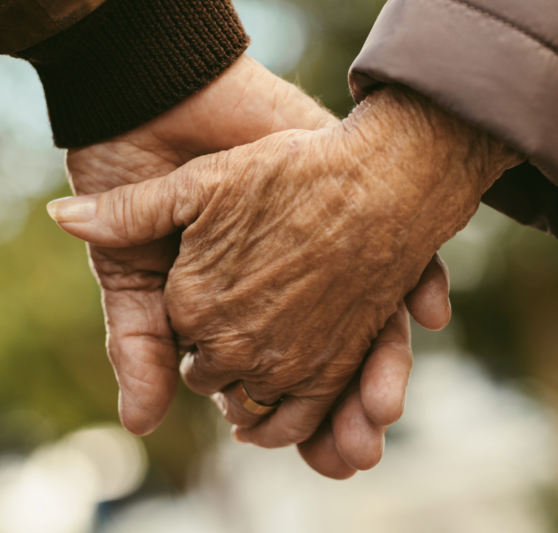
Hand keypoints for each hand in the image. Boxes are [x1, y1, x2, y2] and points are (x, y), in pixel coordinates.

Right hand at [52, 86, 522, 459]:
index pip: (267, 384)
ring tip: (384, 412)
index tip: (299, 452)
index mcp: (236, 313)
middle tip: (352, 456)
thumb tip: (138, 424)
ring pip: (371, 330)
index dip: (280, 421)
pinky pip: (404, 256)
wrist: (161, 101)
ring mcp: (325, 252)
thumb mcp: (129, 268)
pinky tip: (428, 310)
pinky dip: (420, 284)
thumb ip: (136, 340)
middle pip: (327, 372)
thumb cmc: (136, 179)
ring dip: (384, 373)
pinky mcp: (348, 204)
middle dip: (342, 419)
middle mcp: (289, 290)